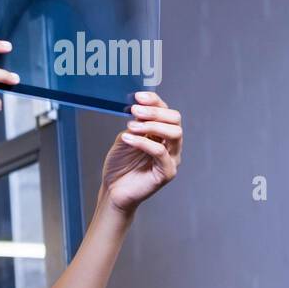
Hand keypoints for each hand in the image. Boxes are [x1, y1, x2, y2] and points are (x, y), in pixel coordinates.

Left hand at [100, 90, 181, 213]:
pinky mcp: (167, 172)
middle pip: (175, 120)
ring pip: (174, 134)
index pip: (166, 112)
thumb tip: (137, 109)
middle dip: (155, 112)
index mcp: (161, 134)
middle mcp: (170, 145)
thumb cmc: (120, 166)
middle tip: (135, 111)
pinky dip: (144, 142)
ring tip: (131, 126)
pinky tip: (128, 139)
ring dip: (152, 126)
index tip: (139, 96)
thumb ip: (134, 125)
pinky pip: (161, 152)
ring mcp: (171, 158)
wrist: (113, 190)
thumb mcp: (124, 139)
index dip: (154, 102)